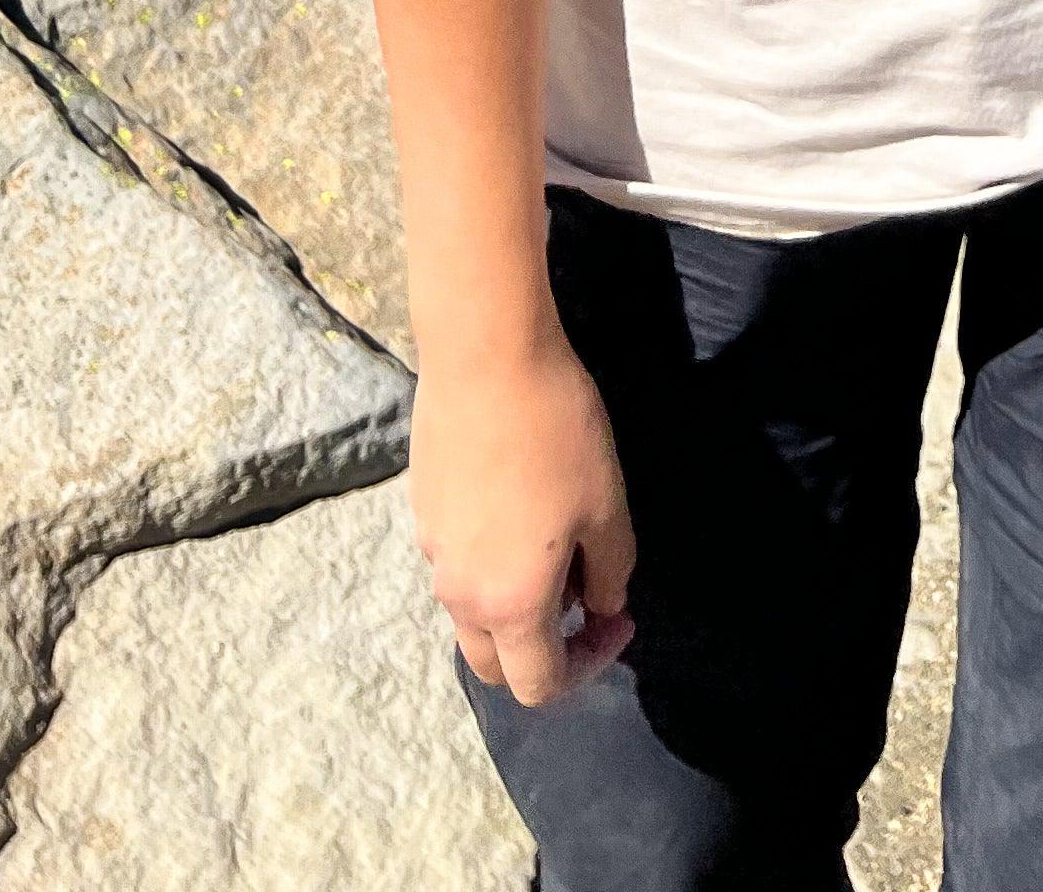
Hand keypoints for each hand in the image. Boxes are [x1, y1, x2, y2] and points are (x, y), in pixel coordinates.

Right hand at [410, 332, 638, 704]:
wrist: (486, 357)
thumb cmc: (558, 432)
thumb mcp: (607, 506)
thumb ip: (610, 573)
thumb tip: (600, 605)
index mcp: (510, 605)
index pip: (539, 686)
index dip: (589, 665)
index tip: (620, 618)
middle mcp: (461, 594)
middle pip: (495, 665)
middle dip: (543, 651)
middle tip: (586, 596)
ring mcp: (432, 554)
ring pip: (472, 614)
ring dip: (514, 607)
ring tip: (557, 545)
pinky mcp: (422, 513)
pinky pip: (457, 565)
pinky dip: (490, 565)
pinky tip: (520, 505)